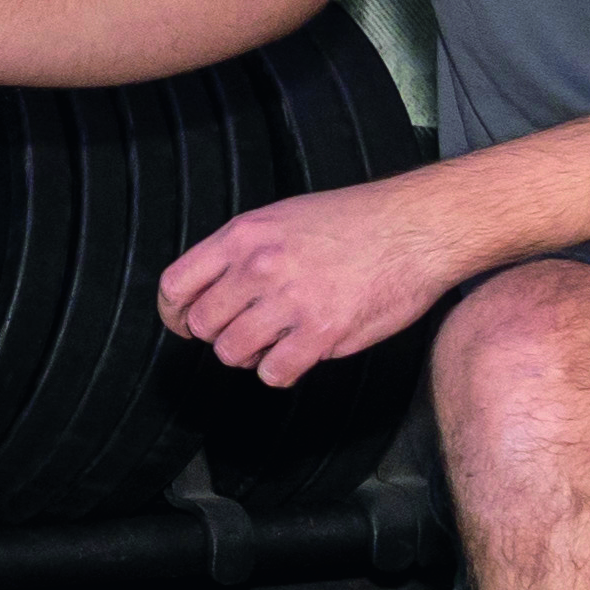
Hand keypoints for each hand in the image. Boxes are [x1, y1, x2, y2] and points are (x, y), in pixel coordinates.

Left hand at [158, 175, 473, 387]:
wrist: (415, 228)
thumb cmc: (353, 221)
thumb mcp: (282, 217)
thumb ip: (242, 251)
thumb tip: (210, 288)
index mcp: (243, 236)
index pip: (175, 285)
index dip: (174, 313)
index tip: (184, 324)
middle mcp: (259, 268)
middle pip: (202, 326)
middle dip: (219, 335)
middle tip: (246, 331)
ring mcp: (289, 301)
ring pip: (233, 353)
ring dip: (250, 355)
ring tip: (276, 341)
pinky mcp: (322, 333)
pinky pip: (274, 373)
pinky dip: (280, 372)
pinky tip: (297, 355)